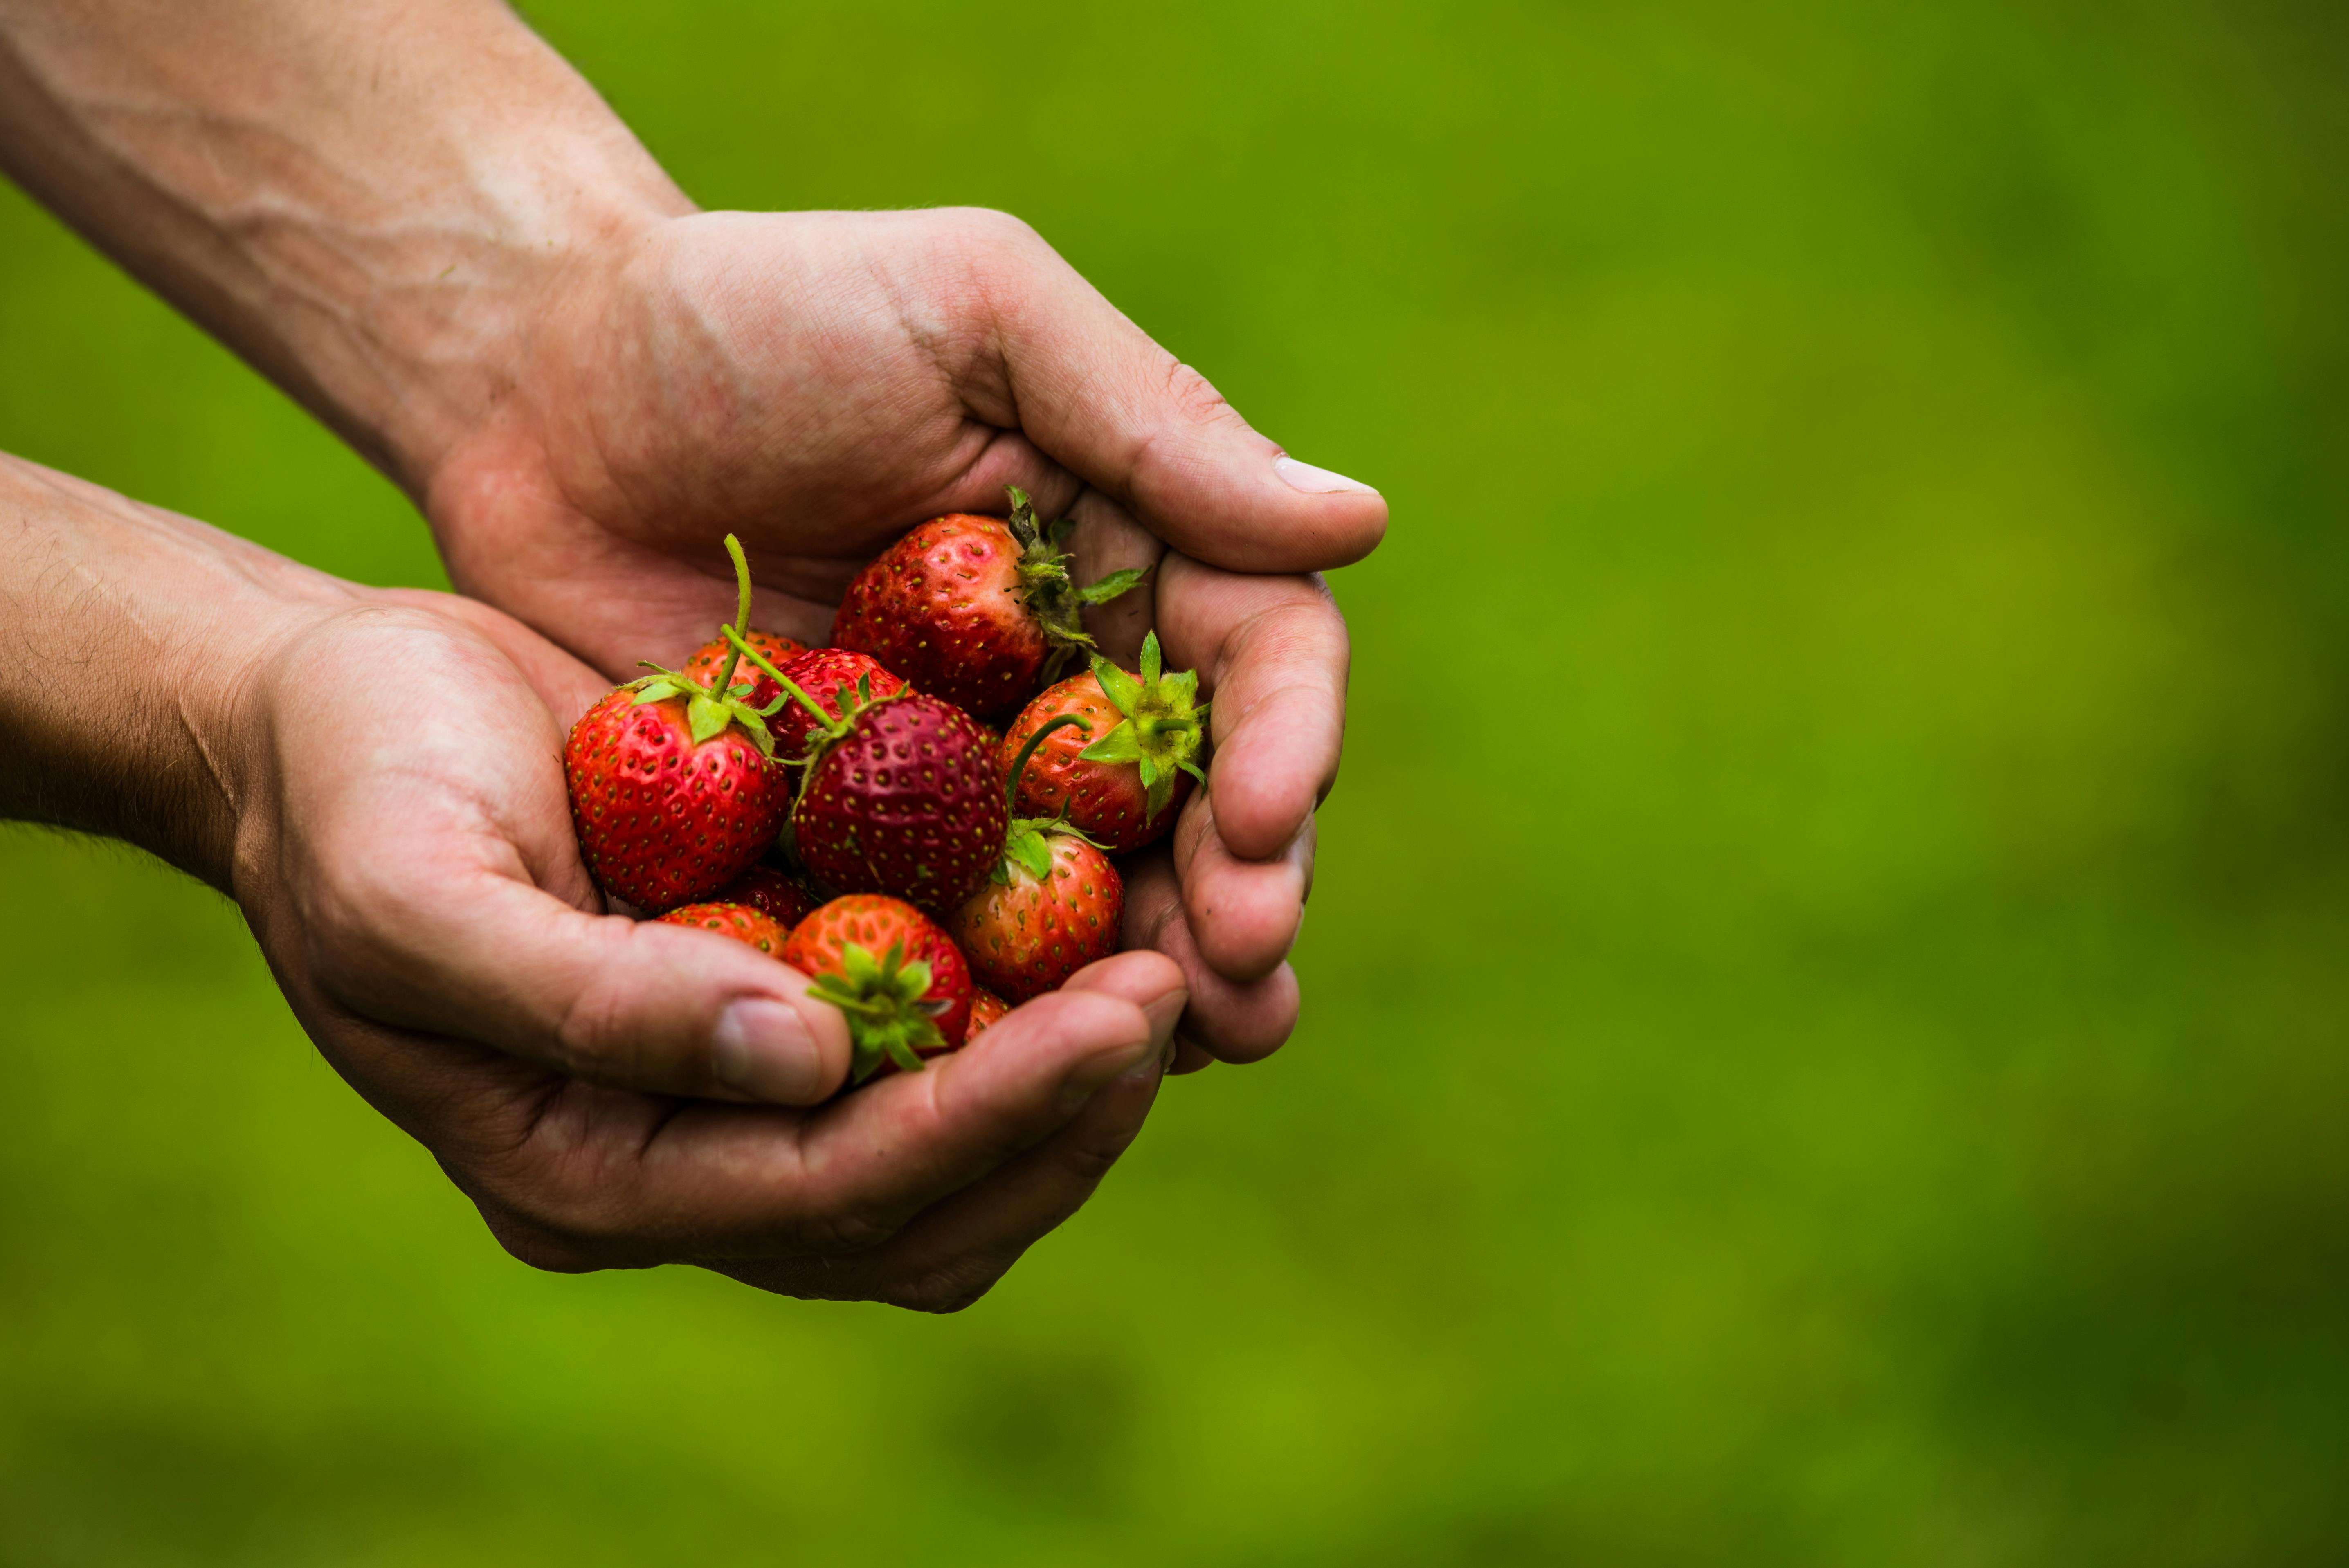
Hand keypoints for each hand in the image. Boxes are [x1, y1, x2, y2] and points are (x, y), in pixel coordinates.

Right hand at [234, 590, 1185, 1303]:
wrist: (321, 712)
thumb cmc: (344, 790)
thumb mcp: (418, 894)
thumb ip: (594, 1003)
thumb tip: (804, 1064)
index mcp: (590, 1173)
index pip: (837, 1193)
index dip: (998, 1115)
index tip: (1132, 1011)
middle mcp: (680, 1160)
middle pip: (925, 1209)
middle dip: (1066, 1113)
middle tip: (1189, 985)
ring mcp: (733, 1091)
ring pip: (952, 1151)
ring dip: (1070, 1073)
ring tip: (1178, 951)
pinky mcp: (774, 994)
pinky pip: (931, 1040)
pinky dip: (1023, 995)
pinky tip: (1101, 901)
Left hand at [425, 208, 1386, 1068]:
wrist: (535, 387)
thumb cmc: (756, 307)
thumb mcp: (974, 310)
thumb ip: (1153, 423)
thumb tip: (1360, 523)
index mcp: (1131, 543)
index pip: (1256, 655)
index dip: (1286, 740)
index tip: (1270, 822)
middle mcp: (1068, 674)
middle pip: (1198, 801)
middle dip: (1241, 893)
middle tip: (1246, 986)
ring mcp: (966, 772)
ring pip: (1095, 893)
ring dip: (1153, 980)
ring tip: (1194, 1052)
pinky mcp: (854, 844)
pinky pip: (946, 938)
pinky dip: (997, 1006)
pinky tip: (1027, 1071)